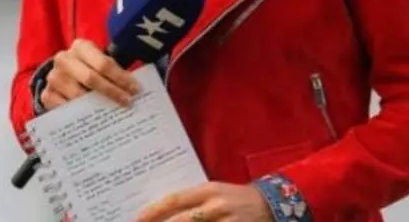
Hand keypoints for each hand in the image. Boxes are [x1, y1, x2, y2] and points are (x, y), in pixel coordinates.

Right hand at [39, 39, 140, 109]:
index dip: (121, 78)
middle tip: (128, 103)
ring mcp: (53, 77)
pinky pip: (65, 108)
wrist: (63, 74)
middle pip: (91, 78)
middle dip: (112, 92)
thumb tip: (135, 88)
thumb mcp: (100, 61)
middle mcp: (64, 59)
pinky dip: (80, 115)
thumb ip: (114, 70)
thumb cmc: (88, 67)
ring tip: (113, 113)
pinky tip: (93, 119)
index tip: (135, 90)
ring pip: (78, 95)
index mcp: (81, 47)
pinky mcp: (47, 94)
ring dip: (97, 106)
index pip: (104, 63)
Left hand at [136, 182, 271, 221]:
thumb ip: (192, 200)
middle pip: (183, 220)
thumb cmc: (234, 198)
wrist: (270, 204)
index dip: (155, 210)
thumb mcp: (214, 192)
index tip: (138, 218)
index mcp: (208, 190)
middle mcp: (216, 206)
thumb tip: (163, 211)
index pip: (175, 200)